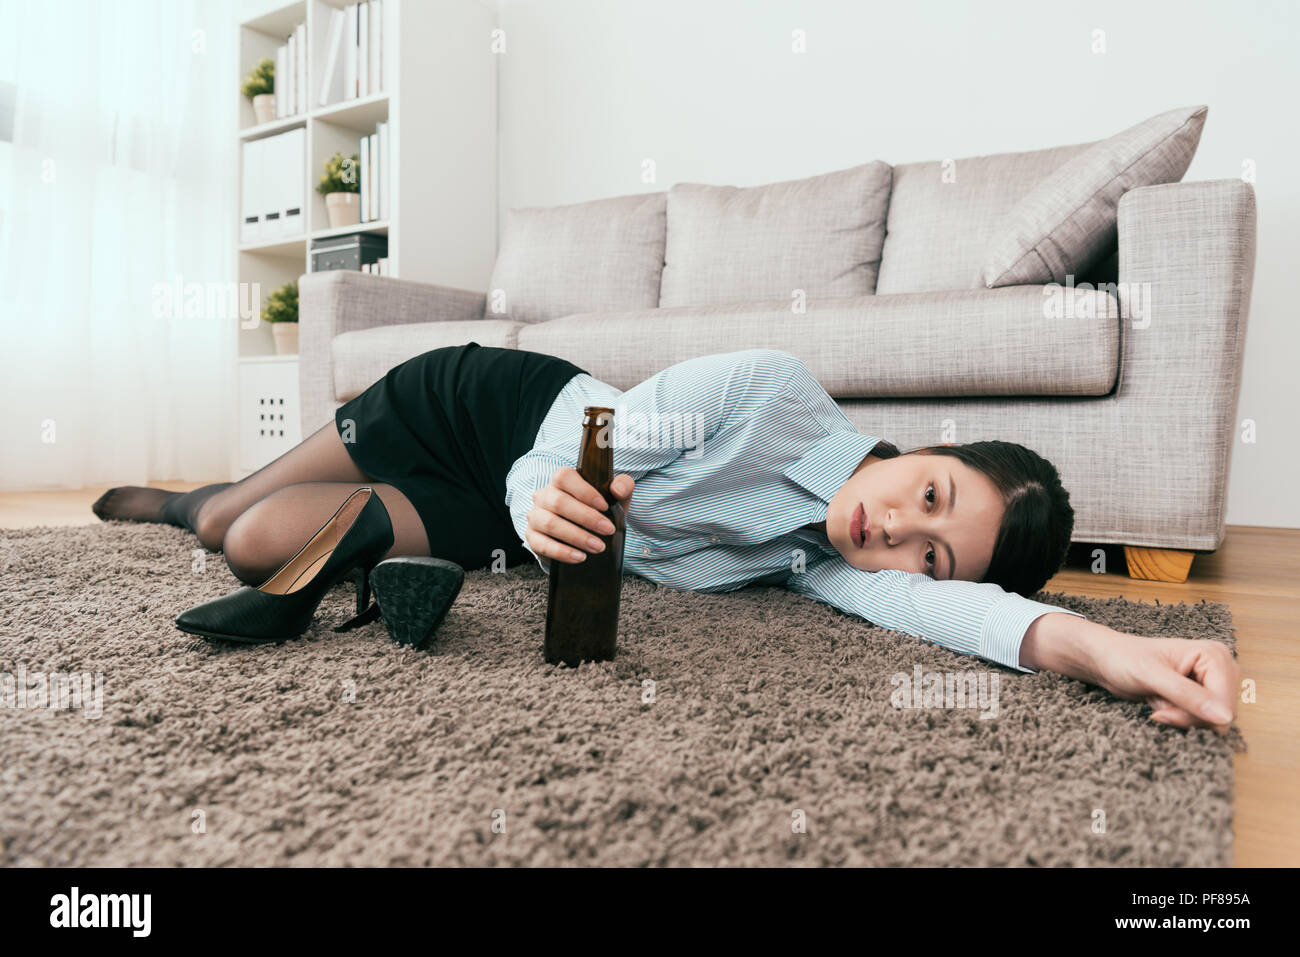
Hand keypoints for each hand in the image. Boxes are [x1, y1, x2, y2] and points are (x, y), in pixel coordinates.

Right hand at [525, 467, 633, 564]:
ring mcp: (535, 516)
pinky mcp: (532, 537)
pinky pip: (542, 545)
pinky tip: (580, 557)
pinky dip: (562, 552)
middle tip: (607, 530)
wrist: (585, 534)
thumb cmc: (599, 511)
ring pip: (550, 524)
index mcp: (561, 480)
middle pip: (559, 502)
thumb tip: (618, 489)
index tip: (604, 506)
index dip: (584, 491)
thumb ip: (622, 486)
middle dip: (586, 518)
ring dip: (577, 537)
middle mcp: (544, 495)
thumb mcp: (614, 498)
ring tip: (598, 547)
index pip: (564, 477)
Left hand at [1091, 631, 1239, 733]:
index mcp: (1215, 655)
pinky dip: (1179, 717)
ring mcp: (1212, 683)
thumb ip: (1188, 696)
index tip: (1163, 713)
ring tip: (1159, 699)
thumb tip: (1225, 717)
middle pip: (1220, 715)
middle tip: (1159, 705)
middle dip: (1187, 716)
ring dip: (1181, 717)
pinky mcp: (1202, 695)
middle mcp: (1220, 668)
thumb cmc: (1124, 658)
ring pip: (1211, 721)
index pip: (1224, 704)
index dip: (1196, 716)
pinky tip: (1162, 702)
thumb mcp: (1152, 676)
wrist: (1107, 660)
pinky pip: (1200, 720)